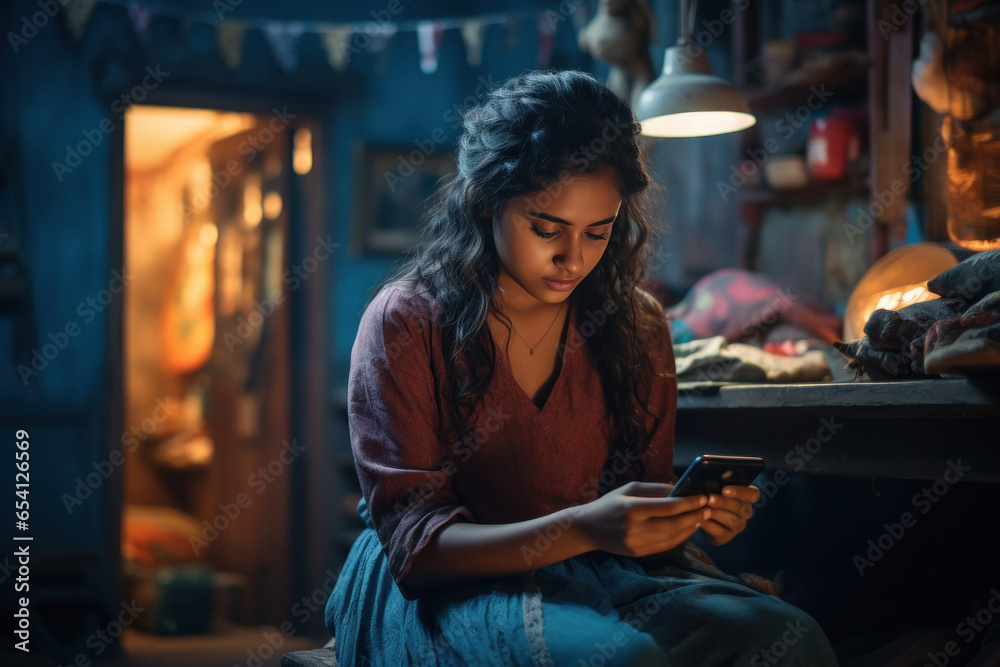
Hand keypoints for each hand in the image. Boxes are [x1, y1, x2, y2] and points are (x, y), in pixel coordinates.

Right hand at [572, 481, 710, 557]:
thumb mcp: (629, 489)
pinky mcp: (639, 553)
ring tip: (701, 518)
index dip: (688, 503)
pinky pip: (666, 546)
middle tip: (708, 508)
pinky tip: (688, 529)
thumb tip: (679, 489)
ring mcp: (638, 543)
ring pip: (672, 538)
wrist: (588, 528)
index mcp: (632, 509)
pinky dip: (680, 537)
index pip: (667, 507)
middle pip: (673, 524)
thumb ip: (654, 489)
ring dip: (690, 528)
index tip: (703, 498)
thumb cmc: (609, 504)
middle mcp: (636, 528)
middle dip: (694, 516)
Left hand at [699, 484, 759, 545]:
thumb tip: (710, 480)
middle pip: (740, 507)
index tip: (725, 490)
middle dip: (724, 503)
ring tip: (704, 509)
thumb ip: (716, 484)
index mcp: (746, 497)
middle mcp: (746, 512)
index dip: (741, 492)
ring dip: (716, 514)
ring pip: (732, 520)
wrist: (701, 515)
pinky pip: (720, 531)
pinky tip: (700, 520)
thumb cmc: (710, 496)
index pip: (753, 494)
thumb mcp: (714, 488)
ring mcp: (737, 526)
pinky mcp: (726, 536)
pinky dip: (709, 525)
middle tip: (710, 499)